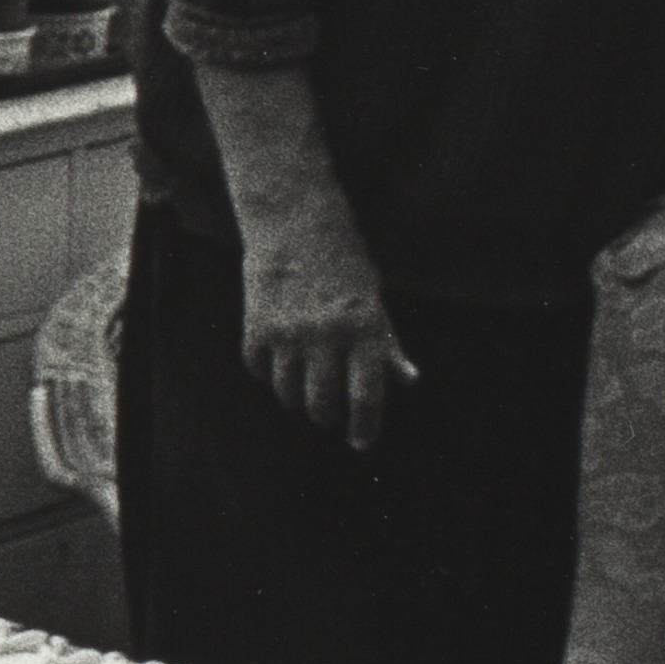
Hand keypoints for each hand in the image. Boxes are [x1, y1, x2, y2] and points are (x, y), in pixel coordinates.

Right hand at [235, 188, 421, 452]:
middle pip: (323, 404)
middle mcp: (326, 335)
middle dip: (327, 418)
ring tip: (305, 391)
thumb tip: (407, 381)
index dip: (365, 427)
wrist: (294, 219)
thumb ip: (387, 344)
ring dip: (298, 400)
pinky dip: (270, 375)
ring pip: (289, 393)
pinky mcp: (256, 326)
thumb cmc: (344, 260)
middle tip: (330, 415)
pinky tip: (279, 365)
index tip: (362, 444)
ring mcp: (288, 332)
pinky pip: (260, 371)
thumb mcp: (373, 299)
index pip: (367, 396)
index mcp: (364, 328)